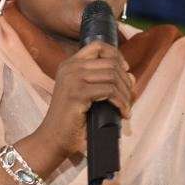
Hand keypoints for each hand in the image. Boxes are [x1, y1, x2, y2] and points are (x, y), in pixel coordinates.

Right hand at [33, 41, 133, 158]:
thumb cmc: (72, 120)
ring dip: (125, 94)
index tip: (125, 70)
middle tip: (129, 98)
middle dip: (126, 80)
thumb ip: (104, 82)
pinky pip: (110, 91)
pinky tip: (123, 113)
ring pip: (113, 76)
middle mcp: (70, 67)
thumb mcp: (86, 95)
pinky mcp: (78, 93)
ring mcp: (73, 79)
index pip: (98, 46)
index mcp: (70, 64)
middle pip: (110, 62)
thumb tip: (131, 76)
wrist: (53, 139)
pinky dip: (121, 103)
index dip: (116, 55)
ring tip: (126, 108)